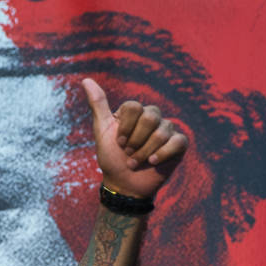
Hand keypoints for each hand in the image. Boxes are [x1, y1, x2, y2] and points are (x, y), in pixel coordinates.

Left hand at [83, 78, 187, 199]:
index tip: (118, 142)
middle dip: (135, 141)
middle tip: (128, 154)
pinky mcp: (179, 144)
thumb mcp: (102, 132)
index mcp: (135, 112)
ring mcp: (167, 129)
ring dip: (144, 153)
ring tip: (136, 163)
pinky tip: (153, 162)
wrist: (124, 186)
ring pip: (161, 132)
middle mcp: (153, 117)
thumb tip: (86, 80)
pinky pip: (177, 141)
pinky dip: (162, 154)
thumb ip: (98, 105)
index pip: (133, 107)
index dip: (125, 128)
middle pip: (149, 117)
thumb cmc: (112, 159)